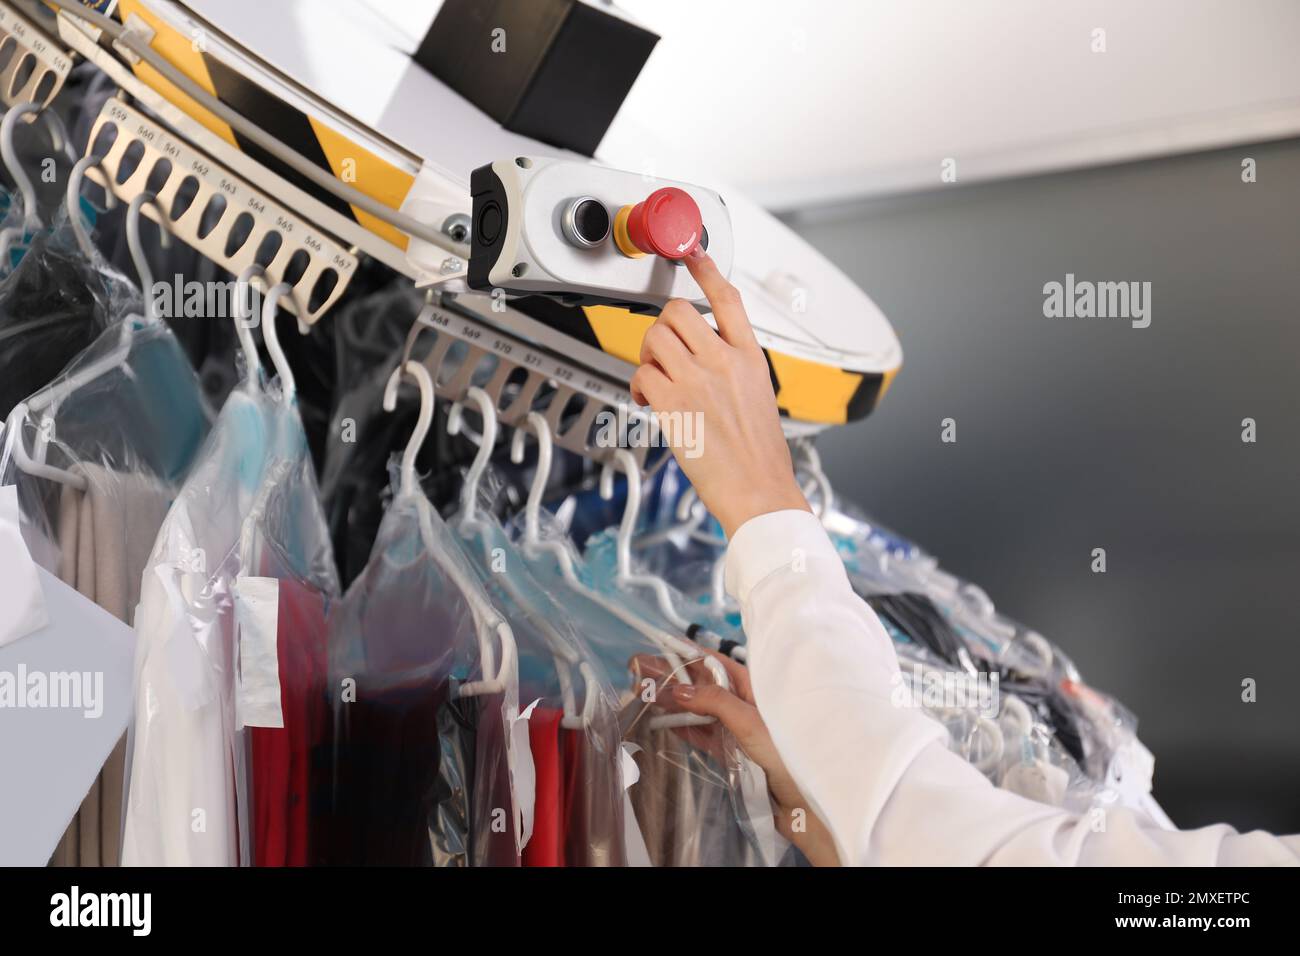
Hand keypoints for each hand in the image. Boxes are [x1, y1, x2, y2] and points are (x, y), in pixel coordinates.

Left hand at [629, 247, 809, 537]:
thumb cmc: (759, 455)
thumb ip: (733, 367)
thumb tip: (703, 357)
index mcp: (750, 357)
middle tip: (664, 351)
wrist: (759, 491)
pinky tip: (651, 403)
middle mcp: (724, 361)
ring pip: (654, 338)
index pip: (727, 298)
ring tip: (657, 380)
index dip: (706, 270)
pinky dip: (640, 387)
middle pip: (677, 311)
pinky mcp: (674, 404)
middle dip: (662, 326)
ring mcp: (698, 380)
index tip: (692, 253)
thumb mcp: (758, 395)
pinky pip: (642, 374)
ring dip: (648, 357)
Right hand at [629, 649, 839, 865]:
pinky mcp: (731, 753)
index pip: (712, 662)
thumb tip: (680, 690)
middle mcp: (743, 704)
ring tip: (643, 697)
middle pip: (700, 685)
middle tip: (638, 675)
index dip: (683, 654)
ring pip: (697, 710)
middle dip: (670, 678)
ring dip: (671, 703)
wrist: (805, 804)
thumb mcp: (751, 721)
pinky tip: (663, 722)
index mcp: (753, 687)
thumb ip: (716, 703)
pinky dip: (682, 728)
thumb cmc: (787, 755)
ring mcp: (736, 729)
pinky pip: (702, 735)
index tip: (655, 649)